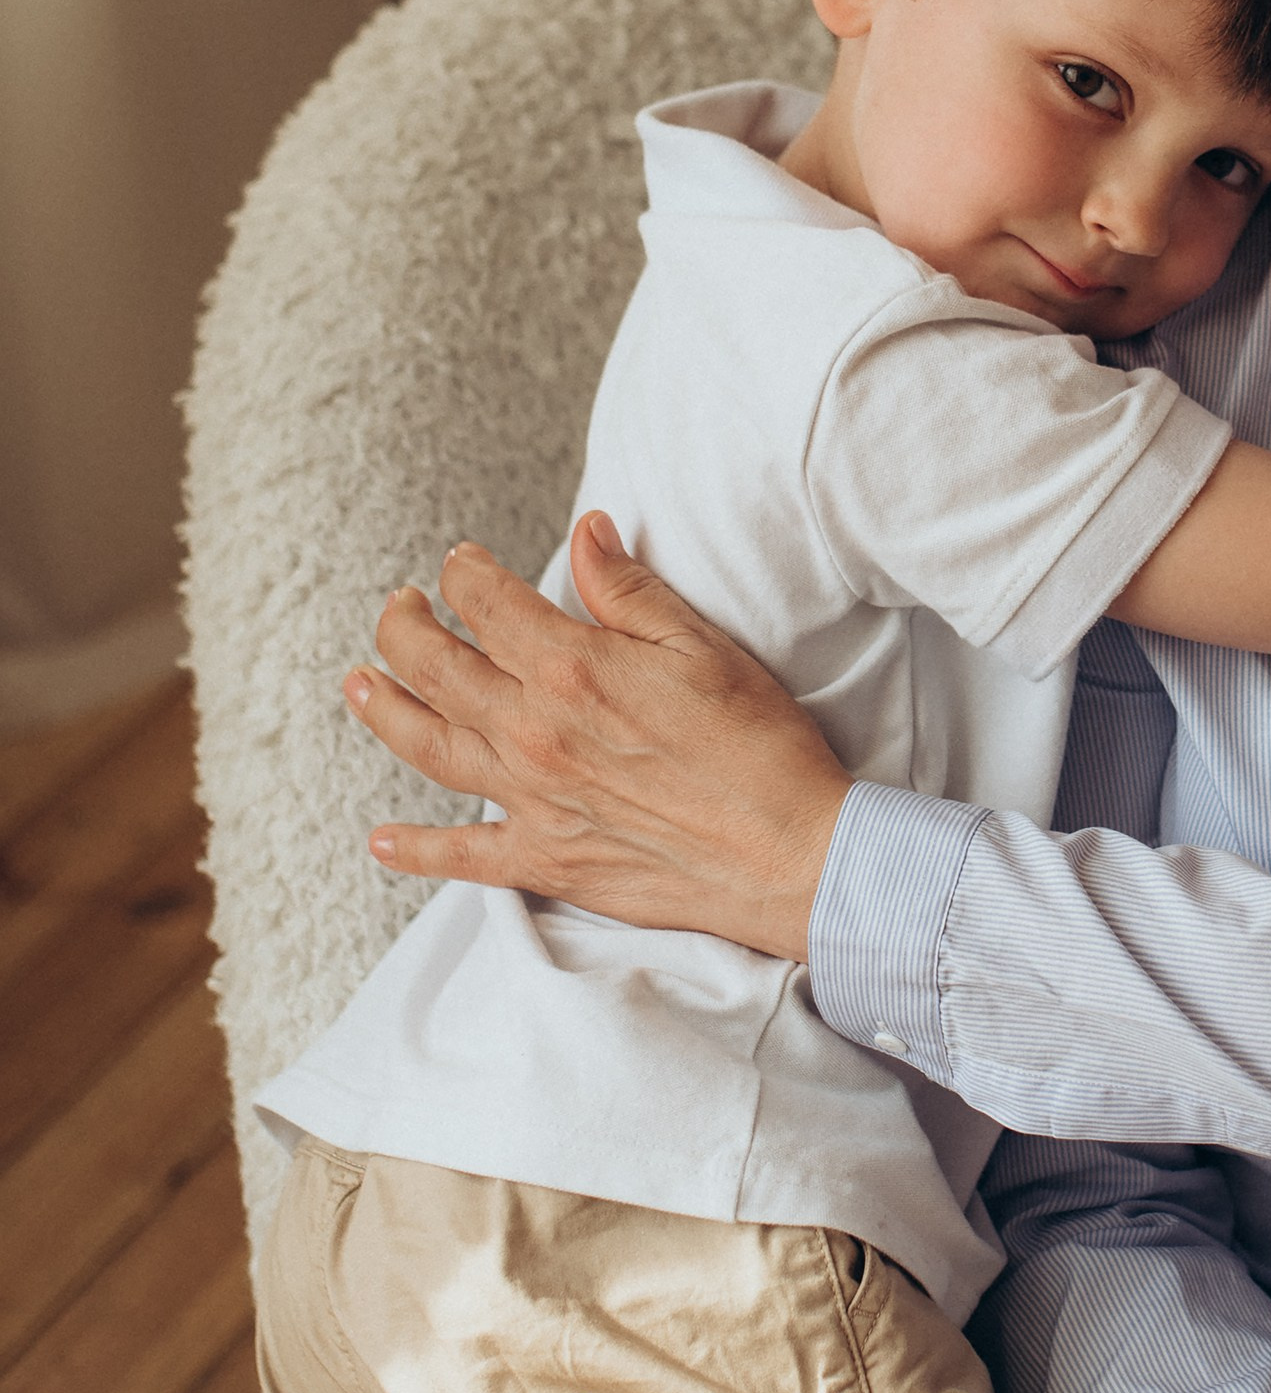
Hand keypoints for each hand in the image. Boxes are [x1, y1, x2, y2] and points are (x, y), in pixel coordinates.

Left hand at [346, 514, 849, 953]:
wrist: (791, 856)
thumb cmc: (762, 749)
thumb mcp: (704, 647)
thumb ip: (631, 591)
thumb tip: (586, 532)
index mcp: (573, 669)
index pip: (487, 603)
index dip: (465, 573)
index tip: (462, 562)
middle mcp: (534, 733)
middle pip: (434, 668)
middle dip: (405, 627)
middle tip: (399, 607)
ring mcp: (532, 800)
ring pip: (426, 746)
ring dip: (381, 709)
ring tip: (357, 683)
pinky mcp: (546, 860)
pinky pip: (461, 856)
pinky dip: (414, 850)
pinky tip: (382, 841)